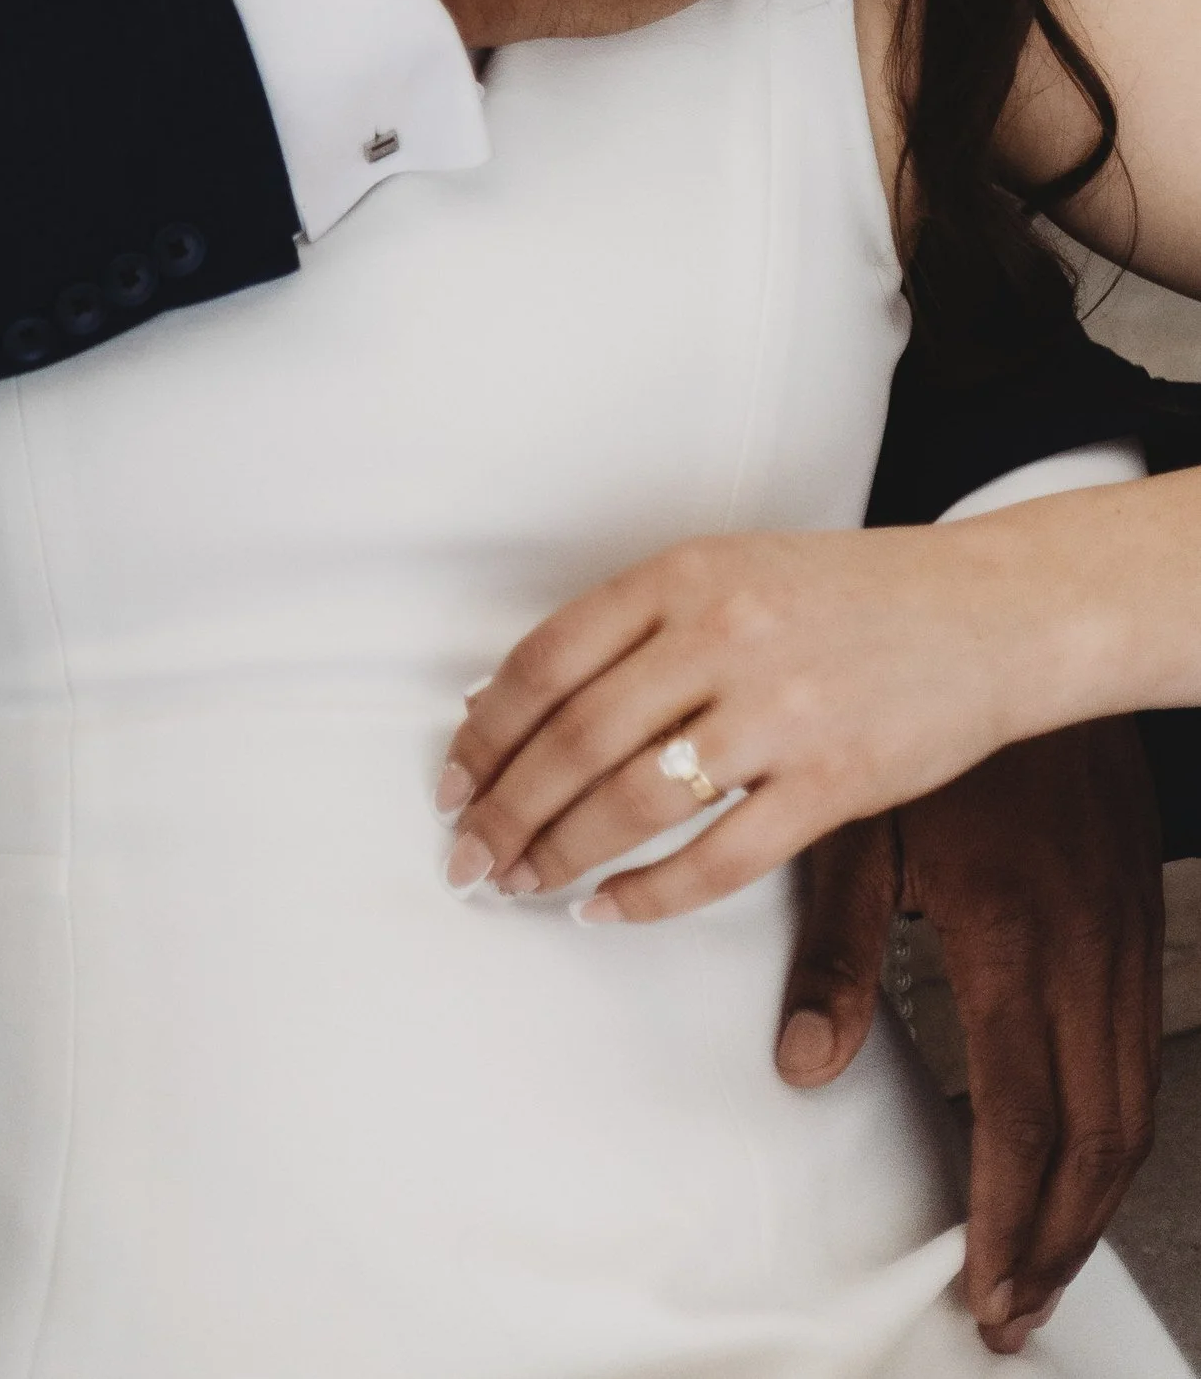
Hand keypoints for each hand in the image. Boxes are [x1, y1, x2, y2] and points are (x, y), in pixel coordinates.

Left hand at [435, 523, 1059, 918]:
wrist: (981, 613)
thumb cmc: (839, 596)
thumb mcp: (724, 572)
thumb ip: (625, 629)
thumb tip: (503, 702)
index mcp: (683, 575)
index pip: (547, 658)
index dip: (487, 730)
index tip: (451, 779)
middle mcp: (721, 636)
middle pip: (576, 737)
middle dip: (506, 807)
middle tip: (467, 854)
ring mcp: (778, 712)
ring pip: (634, 800)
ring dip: (562, 853)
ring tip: (522, 883)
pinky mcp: (832, 784)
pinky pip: (719, 858)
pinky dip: (649, 895)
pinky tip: (607, 909)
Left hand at [782, 738, 1159, 1354]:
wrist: (1021, 633)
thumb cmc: (930, 730)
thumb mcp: (859, 827)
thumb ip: (833, 948)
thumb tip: (803, 1065)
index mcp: (1011, 931)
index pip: (1023, 1112)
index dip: (1006, 1216)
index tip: (981, 1287)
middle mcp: (1082, 949)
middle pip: (1092, 1137)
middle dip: (1052, 1240)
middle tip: (1008, 1310)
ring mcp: (1121, 941)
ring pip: (1130, 1111)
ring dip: (1087, 1203)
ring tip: (1036, 1271)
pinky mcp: (1134, 929)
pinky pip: (1139, 1062)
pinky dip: (1113, 1136)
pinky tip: (1077, 1171)